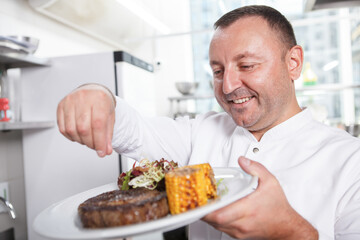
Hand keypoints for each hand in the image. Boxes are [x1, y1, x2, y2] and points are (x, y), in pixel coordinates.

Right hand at [57, 84, 115, 156]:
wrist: (93, 91)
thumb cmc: (102, 103)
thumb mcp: (110, 117)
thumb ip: (108, 135)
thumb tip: (105, 150)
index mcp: (99, 99)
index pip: (98, 124)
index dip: (99, 141)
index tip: (101, 152)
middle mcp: (83, 98)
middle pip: (83, 128)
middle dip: (90, 143)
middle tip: (95, 146)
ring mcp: (70, 101)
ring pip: (71, 129)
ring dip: (80, 141)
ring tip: (88, 140)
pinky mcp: (61, 105)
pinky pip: (63, 128)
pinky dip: (71, 137)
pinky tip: (78, 136)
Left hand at [202, 157, 317, 239]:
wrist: (287, 226)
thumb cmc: (278, 207)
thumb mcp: (270, 182)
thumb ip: (255, 168)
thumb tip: (242, 160)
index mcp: (248, 209)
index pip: (221, 214)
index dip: (208, 210)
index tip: (200, 202)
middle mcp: (243, 223)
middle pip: (215, 221)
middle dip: (204, 211)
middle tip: (197, 201)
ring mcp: (240, 231)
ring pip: (217, 226)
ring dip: (209, 216)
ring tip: (204, 205)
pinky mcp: (239, 236)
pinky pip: (222, 229)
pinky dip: (216, 221)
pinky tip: (215, 212)